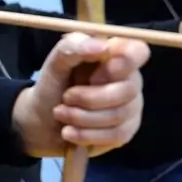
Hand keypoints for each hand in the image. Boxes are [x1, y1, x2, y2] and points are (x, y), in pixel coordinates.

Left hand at [12, 33, 147, 158]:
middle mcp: (128, 80)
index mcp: (114, 56)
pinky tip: (70, 132)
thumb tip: (102, 46)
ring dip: (82, 117)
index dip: (125, 61)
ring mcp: (130, 106)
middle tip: (66, 98)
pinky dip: (87, 135)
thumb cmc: (53, 86)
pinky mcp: (125, 131)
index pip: (138, 51)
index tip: (100, 71)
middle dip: (89, 98)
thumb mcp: (54, 63)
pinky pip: (116, 135)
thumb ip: (73, 47)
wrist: (42, 121)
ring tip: (61, 114)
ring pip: (119, 115)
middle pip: (128, 89)